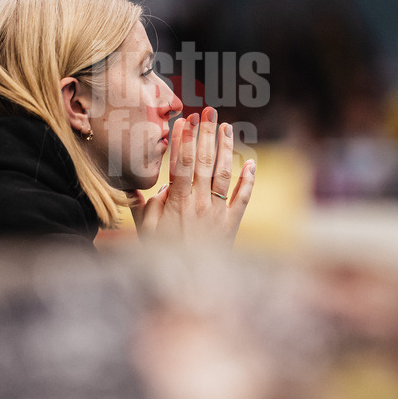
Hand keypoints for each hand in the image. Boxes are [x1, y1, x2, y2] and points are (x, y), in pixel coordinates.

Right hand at [130, 107, 254, 246]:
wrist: (189, 287)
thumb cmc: (163, 258)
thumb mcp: (145, 233)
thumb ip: (148, 206)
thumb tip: (155, 186)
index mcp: (177, 203)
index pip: (182, 164)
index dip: (183, 140)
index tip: (185, 120)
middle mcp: (200, 204)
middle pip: (205, 162)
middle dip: (206, 134)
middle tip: (208, 111)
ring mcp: (218, 213)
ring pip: (224, 173)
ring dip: (226, 148)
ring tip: (226, 126)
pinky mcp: (231, 225)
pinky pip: (243, 199)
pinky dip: (249, 180)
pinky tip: (252, 162)